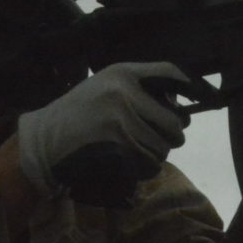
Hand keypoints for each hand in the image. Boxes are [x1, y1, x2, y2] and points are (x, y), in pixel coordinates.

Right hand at [17, 62, 191, 200]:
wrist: (42, 141)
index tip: (200, 99)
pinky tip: (130, 165)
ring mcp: (121, 118)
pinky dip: (145, 169)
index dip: (191, 86)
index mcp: (122, 73)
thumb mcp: (102, 88)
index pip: (169, 73)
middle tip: (158, 142)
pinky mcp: (117, 144)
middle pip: (173, 121)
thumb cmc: (75, 116)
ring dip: (155, 156)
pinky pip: (149, 163)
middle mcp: (124, 91)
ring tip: (137, 154)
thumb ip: (136, 90)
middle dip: (169, 137)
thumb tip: (180, 110)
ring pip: (162, 146)